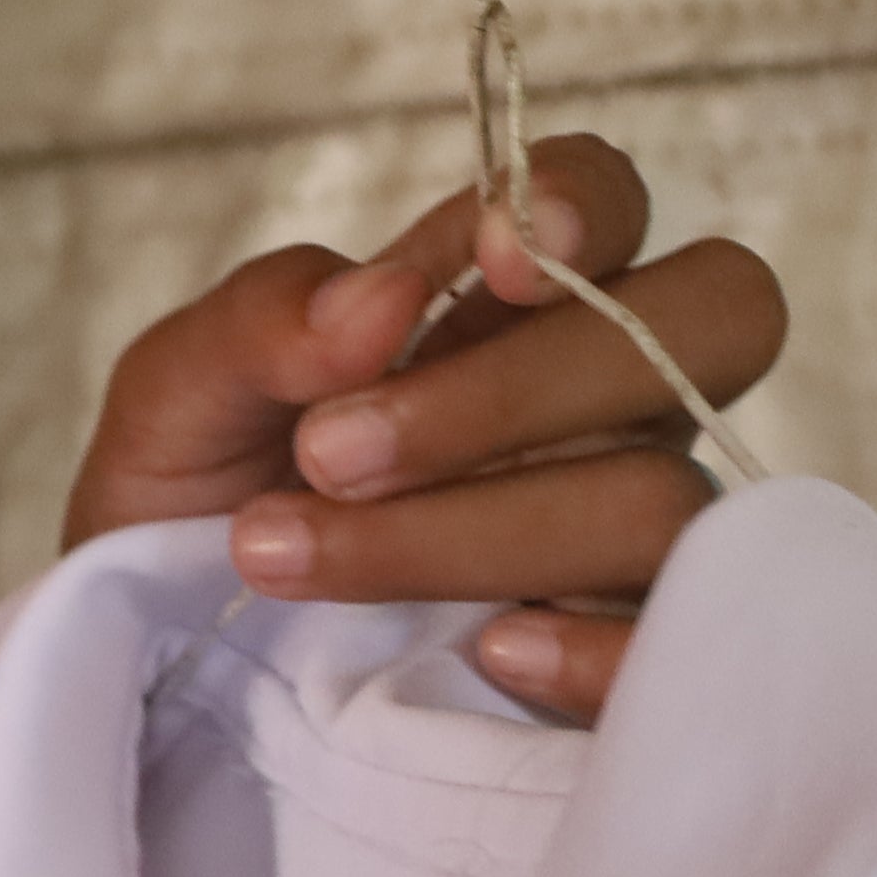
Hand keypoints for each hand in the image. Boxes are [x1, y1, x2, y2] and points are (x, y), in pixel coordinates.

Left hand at [58, 134, 783, 716]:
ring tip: (289, 555)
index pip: (612, 204)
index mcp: (511, 306)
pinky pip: (680, 646)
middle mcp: (604, 405)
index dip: (584, 205)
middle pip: (709, 327)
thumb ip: (260, 324)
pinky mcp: (627, 660)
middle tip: (330, 449)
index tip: (491, 256)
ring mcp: (626, 534)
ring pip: (657, 498)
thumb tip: (379, 302)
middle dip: (522, 386)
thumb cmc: (194, 510)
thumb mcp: (174, 400)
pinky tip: (488, 651)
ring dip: (468, 529)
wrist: (168, 673)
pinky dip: (594, 650)